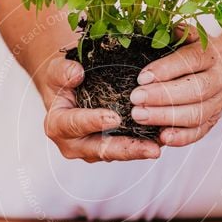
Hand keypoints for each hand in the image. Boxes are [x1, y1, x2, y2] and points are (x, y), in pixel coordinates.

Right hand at [39, 55, 160, 162]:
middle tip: (151, 149)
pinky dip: (146, 143)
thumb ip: (63, 71)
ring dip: (141, 150)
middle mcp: (75, 144)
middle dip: (128, 149)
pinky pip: (129, 148)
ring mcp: (94, 149)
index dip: (93, 122)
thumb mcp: (56, 69)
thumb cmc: (61, 78)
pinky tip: (165, 137)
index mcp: (57, 125)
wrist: (68, 89)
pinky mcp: (111, 148)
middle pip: (102, 149)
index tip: (114, 118)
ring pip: (119, 152)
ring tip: (163, 145)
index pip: (74, 125)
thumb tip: (76, 74)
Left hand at [129, 29, 221, 146]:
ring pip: (196, 113)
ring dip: (166, 117)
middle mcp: (218, 79)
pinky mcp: (213, 120)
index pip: (190, 61)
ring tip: (139, 116)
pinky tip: (162, 138)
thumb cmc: (196, 53)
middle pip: (194, 90)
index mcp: (210, 55)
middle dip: (162, 96)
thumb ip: (174, 34)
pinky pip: (199, 132)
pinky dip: (181, 137)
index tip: (141, 77)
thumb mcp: (187, 38)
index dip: (166, 70)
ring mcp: (218, 102)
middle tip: (136, 99)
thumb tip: (159, 26)